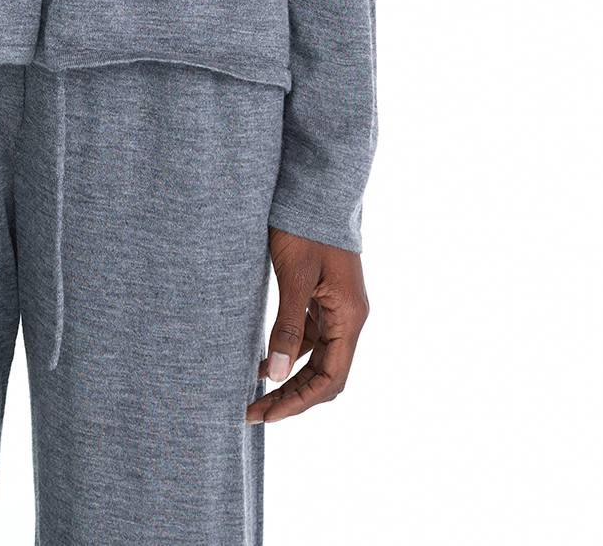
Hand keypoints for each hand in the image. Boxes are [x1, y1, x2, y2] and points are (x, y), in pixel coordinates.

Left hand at [245, 227, 369, 422]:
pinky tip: (263, 360)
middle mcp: (349, 317)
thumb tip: (274, 375)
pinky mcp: (325, 297)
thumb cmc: (306, 227)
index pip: (329, 378)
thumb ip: (287, 326)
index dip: (298, 402)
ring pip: (318, 358)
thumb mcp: (293, 276)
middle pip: (325, 374)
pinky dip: (291, 352)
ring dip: (289, 378)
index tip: (266, 414)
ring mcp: (339, 307)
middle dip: (291, 397)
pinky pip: (312, 336)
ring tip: (254, 393)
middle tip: (253, 412)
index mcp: (349, 316)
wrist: (317, 188)